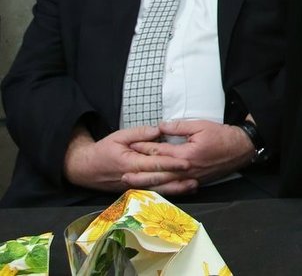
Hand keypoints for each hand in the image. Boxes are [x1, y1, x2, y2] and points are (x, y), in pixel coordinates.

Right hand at [63, 125, 195, 195]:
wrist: (85, 169)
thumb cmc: (103, 150)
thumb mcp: (118, 136)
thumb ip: (139, 133)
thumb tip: (159, 130)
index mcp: (129, 163)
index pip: (154, 164)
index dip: (171, 163)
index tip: (187, 162)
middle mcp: (133, 178)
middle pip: (159, 179)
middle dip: (178, 178)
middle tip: (196, 175)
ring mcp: (133, 187)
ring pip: (157, 189)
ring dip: (176, 188)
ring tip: (193, 186)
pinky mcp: (134, 190)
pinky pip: (153, 192)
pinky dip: (167, 192)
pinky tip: (181, 190)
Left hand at [133, 119, 255, 189]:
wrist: (241, 149)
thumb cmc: (222, 136)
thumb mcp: (200, 126)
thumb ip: (178, 127)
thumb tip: (161, 127)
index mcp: (185, 155)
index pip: (159, 153)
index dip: (144, 149)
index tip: (131, 147)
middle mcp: (185, 170)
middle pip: (158, 173)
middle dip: (139, 174)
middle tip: (123, 174)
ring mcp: (190, 178)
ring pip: (165, 184)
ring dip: (148, 184)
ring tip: (133, 184)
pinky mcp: (196, 182)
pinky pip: (175, 188)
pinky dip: (163, 189)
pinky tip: (154, 190)